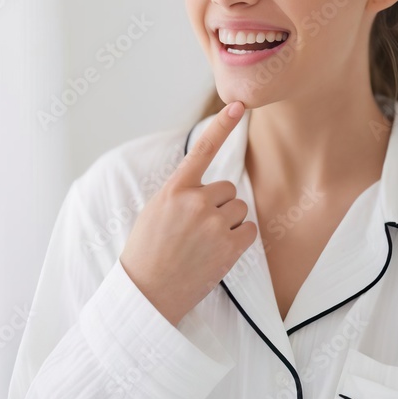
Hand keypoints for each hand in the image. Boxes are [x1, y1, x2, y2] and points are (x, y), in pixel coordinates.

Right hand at [119, 101, 257, 326]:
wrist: (148, 293)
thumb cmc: (149, 251)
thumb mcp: (156, 211)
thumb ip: (181, 193)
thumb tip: (209, 186)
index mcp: (174, 190)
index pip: (203, 149)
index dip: (222, 125)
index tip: (239, 105)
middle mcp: (196, 202)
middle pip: (227, 189)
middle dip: (218, 205)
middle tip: (197, 229)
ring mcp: (214, 224)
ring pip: (239, 209)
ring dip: (229, 223)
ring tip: (204, 243)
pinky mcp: (229, 247)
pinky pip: (249, 230)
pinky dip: (239, 240)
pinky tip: (218, 252)